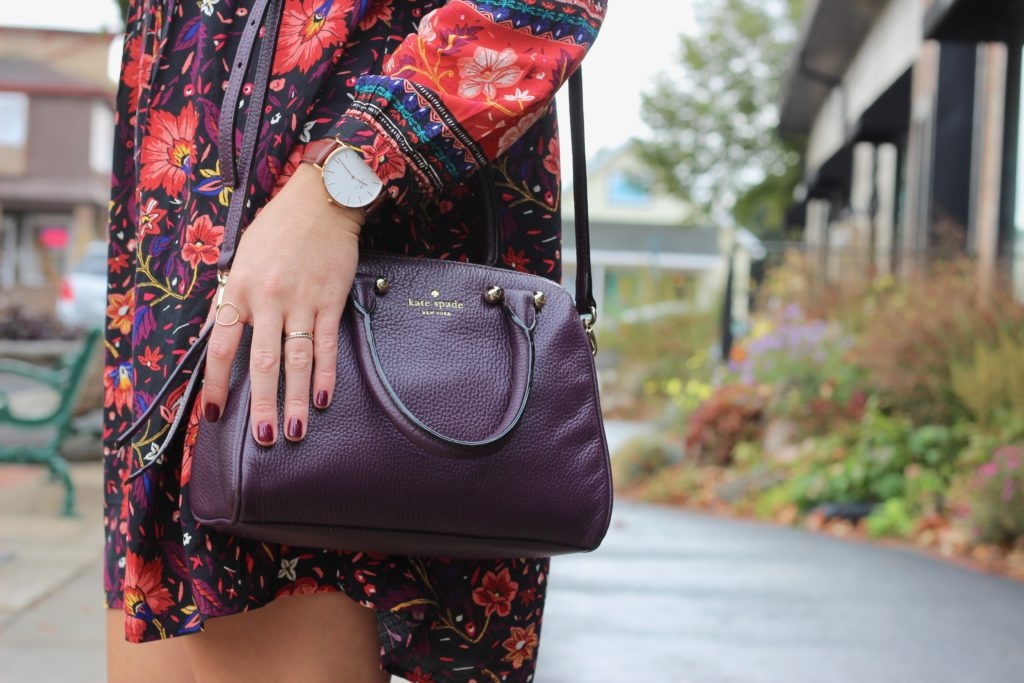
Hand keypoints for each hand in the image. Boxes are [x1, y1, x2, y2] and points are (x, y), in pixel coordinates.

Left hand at [201, 162, 362, 443]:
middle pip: (261, 362)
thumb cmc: (277, 229)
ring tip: (295, 430)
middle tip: (262, 438)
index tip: (213, 415)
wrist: (320, 200)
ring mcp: (302, 300)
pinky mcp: (331, 299)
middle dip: (261, 404)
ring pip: (296, 359)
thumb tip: (219, 338)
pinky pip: (327, 343)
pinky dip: (326, 372)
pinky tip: (324, 398)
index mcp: (238, 288)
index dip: (215, 384)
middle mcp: (268, 298)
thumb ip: (232, 299)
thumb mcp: (242, 258)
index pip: (220, 346)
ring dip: (296, 398)